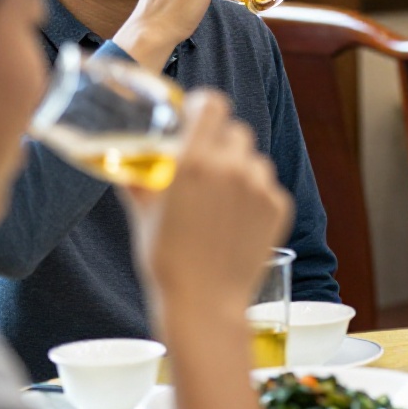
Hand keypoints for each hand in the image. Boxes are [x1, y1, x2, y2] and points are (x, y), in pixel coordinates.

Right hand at [120, 91, 291, 318]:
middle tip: (206, 164)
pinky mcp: (279, 206)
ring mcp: (260, 187)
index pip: (213, 105)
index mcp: (194, 161)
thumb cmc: (166, 260)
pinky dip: (254, 195)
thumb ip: (137, 180)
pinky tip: (235, 221)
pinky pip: (267, 186)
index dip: (205, 106)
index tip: (198, 114)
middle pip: (235, 131)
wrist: (205, 303)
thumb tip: (127, 162)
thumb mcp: (143, 213)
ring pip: (254, 159)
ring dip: (240, 169)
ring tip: (220, 200)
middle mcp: (231, 167)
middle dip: (221, 142)